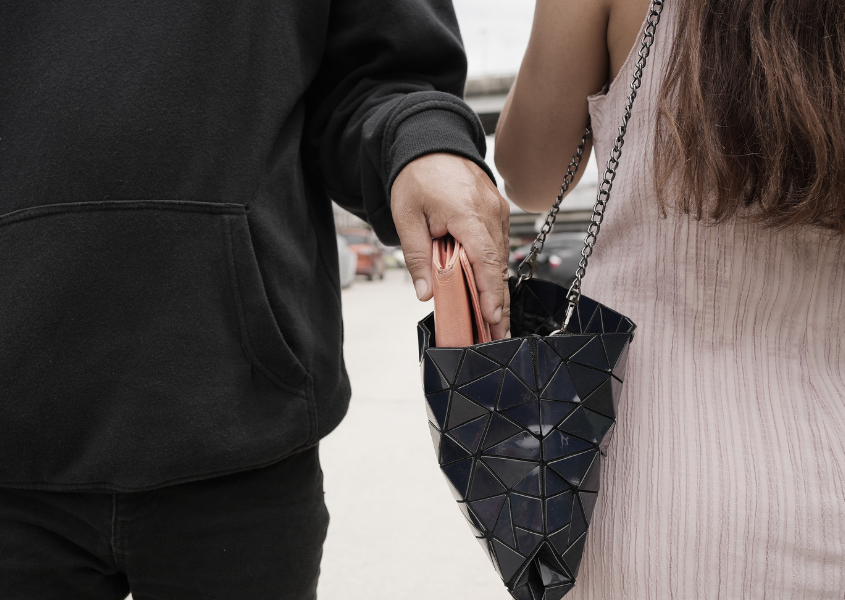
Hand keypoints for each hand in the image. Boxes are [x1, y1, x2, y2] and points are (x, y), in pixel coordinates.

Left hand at [391, 153, 510, 339]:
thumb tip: (425, 292)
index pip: (485, 260)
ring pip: (501, 257)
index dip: (490, 292)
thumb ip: (416, 256)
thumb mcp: (407, 217)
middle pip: (499, 265)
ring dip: (498, 288)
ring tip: (495, 321)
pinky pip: (499, 244)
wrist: (429, 143)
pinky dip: (495, 269)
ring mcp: (498, 210)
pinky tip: (491, 291)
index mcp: (468, 212)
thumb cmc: (417, 176)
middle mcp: (490, 212)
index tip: (492, 317)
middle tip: (498, 333)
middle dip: (499, 302)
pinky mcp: (497, 211)